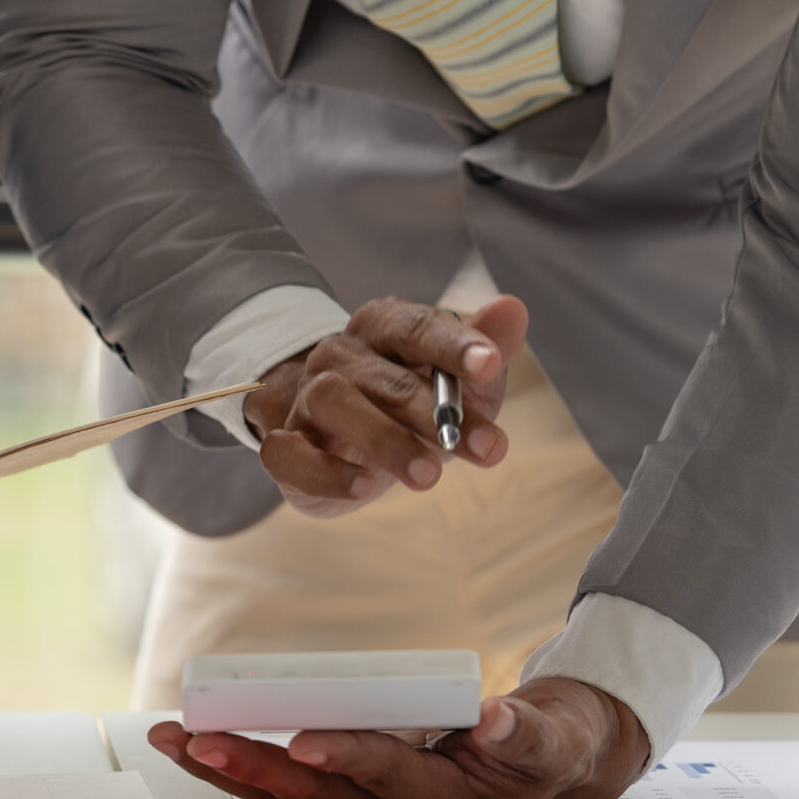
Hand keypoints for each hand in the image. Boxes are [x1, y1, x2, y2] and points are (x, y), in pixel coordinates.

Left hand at [149, 676, 649, 798]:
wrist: (545, 763)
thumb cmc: (547, 752)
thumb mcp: (553, 742)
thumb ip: (528, 734)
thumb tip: (493, 720)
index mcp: (439, 795)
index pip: (383, 775)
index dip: (346, 757)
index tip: (303, 742)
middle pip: (308, 791)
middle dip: (247, 766)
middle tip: (192, 740)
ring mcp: (364, 792)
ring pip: (285, 787)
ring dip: (227, 764)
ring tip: (170, 737)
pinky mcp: (352, 775)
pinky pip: (286, 771)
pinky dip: (242, 754)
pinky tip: (194, 738)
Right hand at [243, 294, 528, 517]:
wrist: (338, 439)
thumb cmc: (410, 404)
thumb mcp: (459, 379)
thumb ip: (487, 348)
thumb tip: (513, 309)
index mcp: (381, 328)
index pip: (415, 327)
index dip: (454, 345)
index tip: (490, 366)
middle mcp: (339, 356)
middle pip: (384, 377)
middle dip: (437, 414)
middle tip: (487, 449)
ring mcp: (305, 399)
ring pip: (333, 403)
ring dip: (385, 440)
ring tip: (428, 477)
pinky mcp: (285, 445)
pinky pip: (289, 453)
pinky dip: (326, 472)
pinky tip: (363, 489)